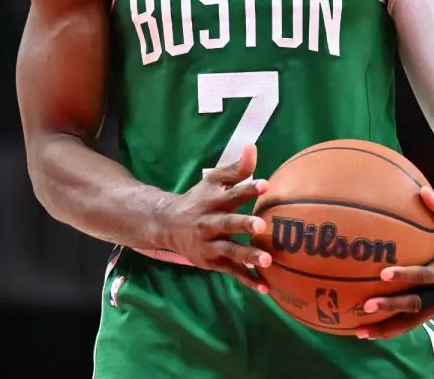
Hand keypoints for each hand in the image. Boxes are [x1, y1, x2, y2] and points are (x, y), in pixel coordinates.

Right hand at [152, 143, 272, 293]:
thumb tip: (253, 146)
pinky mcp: (212, 262)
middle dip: (243, 225)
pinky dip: (247, 280)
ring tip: (267, 260)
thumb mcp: (214, 181)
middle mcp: (210, 223)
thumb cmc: (200, 199)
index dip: (247, 188)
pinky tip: (265, 287)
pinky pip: (231, 272)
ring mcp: (210, 245)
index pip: (232, 192)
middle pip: (227, 223)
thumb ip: (237, 168)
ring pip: (230, 251)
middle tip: (262, 225)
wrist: (166, 225)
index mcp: (214, 201)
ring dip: (247, 256)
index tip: (265, 184)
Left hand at [356, 188, 433, 339]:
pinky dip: (389, 328)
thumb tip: (423, 189)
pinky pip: (410, 323)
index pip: (424, 276)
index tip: (383, 274)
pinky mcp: (433, 312)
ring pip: (410, 323)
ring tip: (358, 331)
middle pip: (415, 305)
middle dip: (391, 307)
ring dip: (385, 328)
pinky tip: (364, 330)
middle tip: (366, 306)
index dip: (405, 276)